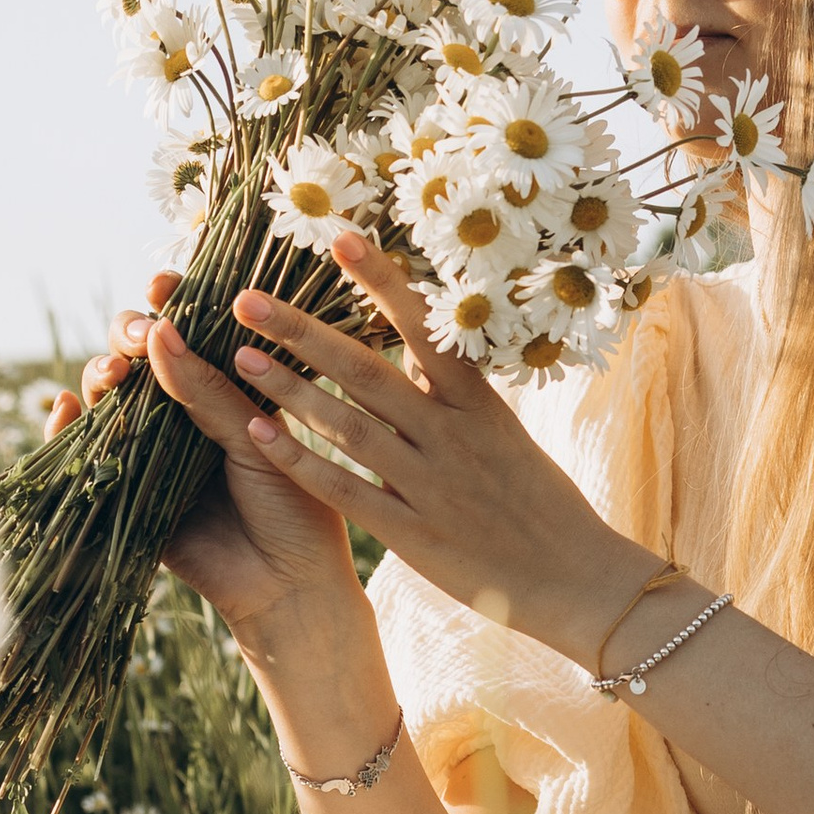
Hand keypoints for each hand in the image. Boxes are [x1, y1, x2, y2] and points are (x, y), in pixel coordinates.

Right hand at [46, 270, 361, 647]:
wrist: (290, 589)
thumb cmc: (294, 509)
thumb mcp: (258, 440)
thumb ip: (210, 391)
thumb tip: (160, 333)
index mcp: (226, 387)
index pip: (189, 329)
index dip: (171, 301)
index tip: (164, 285)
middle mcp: (183, 411)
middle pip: (139, 354)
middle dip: (130, 335)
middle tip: (143, 339)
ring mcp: (151, 449)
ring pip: (109, 396)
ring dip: (101, 376)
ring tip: (112, 376)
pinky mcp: (125, 489)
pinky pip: (86, 453)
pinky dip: (68, 429)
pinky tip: (63, 408)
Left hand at [160, 231, 660, 668]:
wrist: (574, 577)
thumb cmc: (540, 503)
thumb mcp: (504, 433)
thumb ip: (453, 395)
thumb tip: (411, 347)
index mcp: (478, 402)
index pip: (423, 326)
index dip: (380, 279)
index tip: (337, 236)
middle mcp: (450, 434)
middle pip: (365, 371)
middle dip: (303, 331)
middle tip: (246, 299)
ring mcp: (429, 484)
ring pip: (347, 425)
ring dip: (289, 389)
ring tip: (239, 357)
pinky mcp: (412, 533)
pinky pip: (346, 490)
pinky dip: (300, 461)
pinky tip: (258, 434)